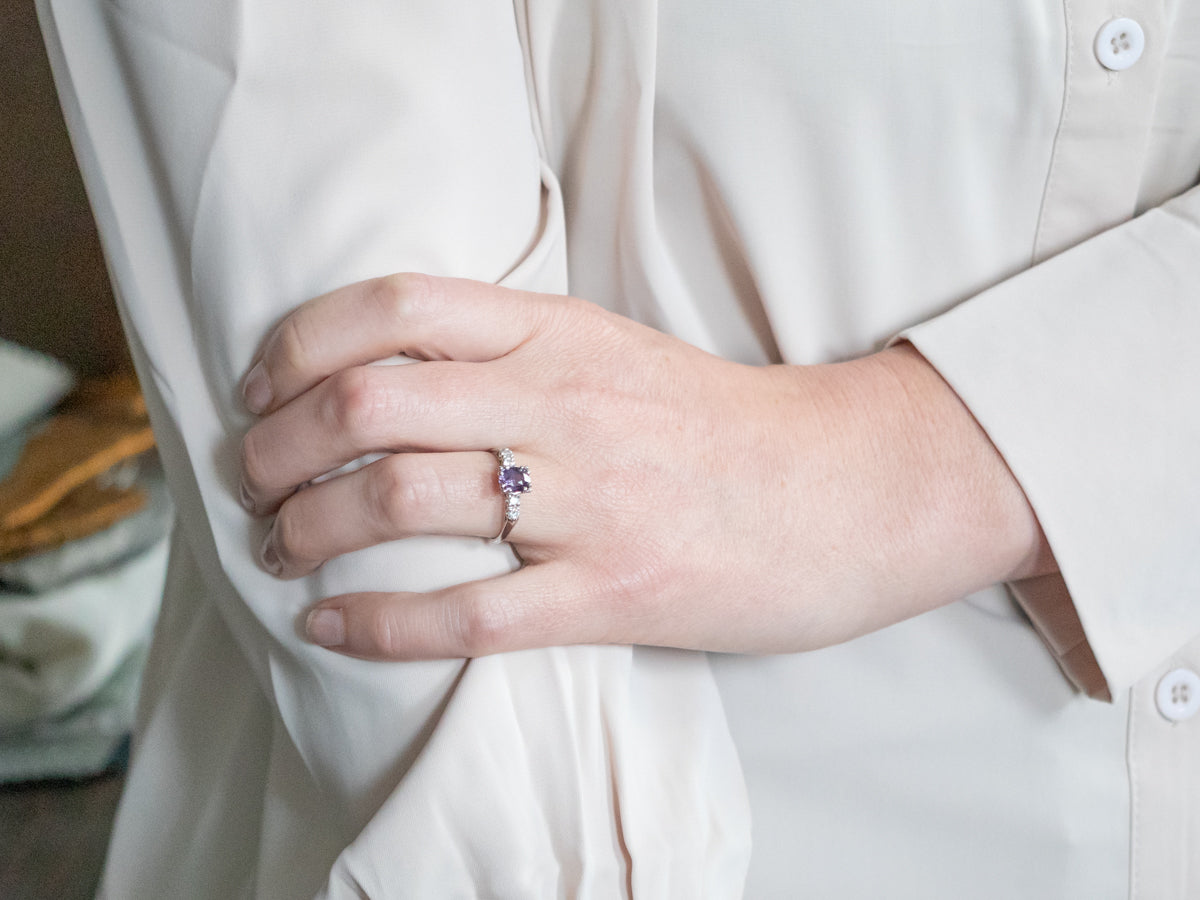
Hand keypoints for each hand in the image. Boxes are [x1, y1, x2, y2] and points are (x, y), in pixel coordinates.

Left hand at [239, 273, 1053, 659]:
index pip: (397, 306)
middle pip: (371, 405)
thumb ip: (511, 347)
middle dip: (279, 446)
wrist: (838, 489)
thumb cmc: (715, 424)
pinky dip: (377, 623)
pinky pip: (466, 613)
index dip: (302, 342)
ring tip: (282, 545)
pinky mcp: (611, 590)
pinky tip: (328, 624)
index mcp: (561, 331)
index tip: (265, 385)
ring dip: (310, 528)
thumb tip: (386, 369)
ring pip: (400, 503)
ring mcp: (587, 500)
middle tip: (255, 476)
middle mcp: (563, 404)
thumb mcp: (613, 350)